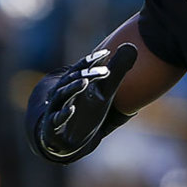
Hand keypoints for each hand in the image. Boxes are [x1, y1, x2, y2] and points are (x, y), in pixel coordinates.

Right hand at [30, 44, 136, 161]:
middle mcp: (64, 92)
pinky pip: (57, 118)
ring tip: (86, 82)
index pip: (82, 68)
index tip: (107, 53)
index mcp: (75, 82)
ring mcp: (57, 107)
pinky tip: (72, 109)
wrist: (66, 139)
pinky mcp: (53, 124)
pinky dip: (64, 113)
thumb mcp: (105, 91)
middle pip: (74, 79)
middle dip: (88, 74)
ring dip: (74, 88)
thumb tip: (133, 47)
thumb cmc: (86, 110)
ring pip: (63, 95)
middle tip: (106, 71)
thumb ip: (117, 71)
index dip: (93, 60)